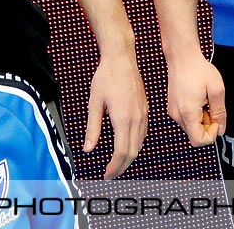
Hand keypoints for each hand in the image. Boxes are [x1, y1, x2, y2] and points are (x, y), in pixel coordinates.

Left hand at [84, 51, 148, 177]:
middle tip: (110, 174)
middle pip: (133, 152)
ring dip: (129, 157)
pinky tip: (126, 146)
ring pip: (139, 144)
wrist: (121, 58)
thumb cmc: (106, 78)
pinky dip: (135, 144)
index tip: (106, 175)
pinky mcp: (145, 109)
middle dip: (122, 166)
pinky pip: (143, 133)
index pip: (122, 152)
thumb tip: (88, 149)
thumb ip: (93, 128)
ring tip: (117, 163)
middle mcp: (136, 118)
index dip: (114, 167)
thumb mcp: (94, 103)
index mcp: (123, 118)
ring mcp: (143, 113)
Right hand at [165, 52, 225, 147]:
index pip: (199, 141)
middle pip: (194, 135)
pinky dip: (194, 114)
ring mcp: (173, 111)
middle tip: (211, 106)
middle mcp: (177, 115)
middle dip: (207, 126)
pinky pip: (185, 119)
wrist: (182, 57)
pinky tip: (197, 98)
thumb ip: (220, 113)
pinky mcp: (172, 107)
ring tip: (204, 100)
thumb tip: (220, 129)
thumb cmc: (198, 69)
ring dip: (200, 119)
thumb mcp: (217, 90)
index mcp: (188, 113)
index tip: (216, 120)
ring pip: (190, 127)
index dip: (211, 134)